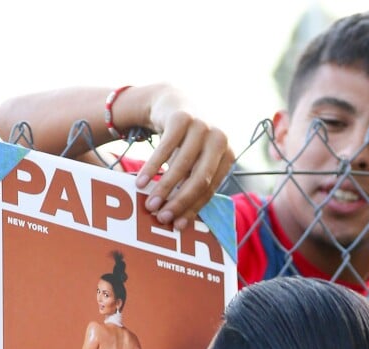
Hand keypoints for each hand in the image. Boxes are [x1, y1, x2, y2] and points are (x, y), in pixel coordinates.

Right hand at [135, 88, 233, 230]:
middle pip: (200, 179)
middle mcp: (219, 140)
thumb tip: (180, 223)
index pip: (210, 189)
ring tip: (149, 204)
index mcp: (227, 155)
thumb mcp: (194, 163)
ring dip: (164, 188)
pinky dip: (152, 167)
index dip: (193, 208)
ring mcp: (202, 126)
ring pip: (183, 166)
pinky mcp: (182, 118)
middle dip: (179, 202)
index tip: (176, 225)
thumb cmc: (185, 143)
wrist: (173, 103)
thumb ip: (191, 187)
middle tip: (162, 218)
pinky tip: (141, 182)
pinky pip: (165, 148)